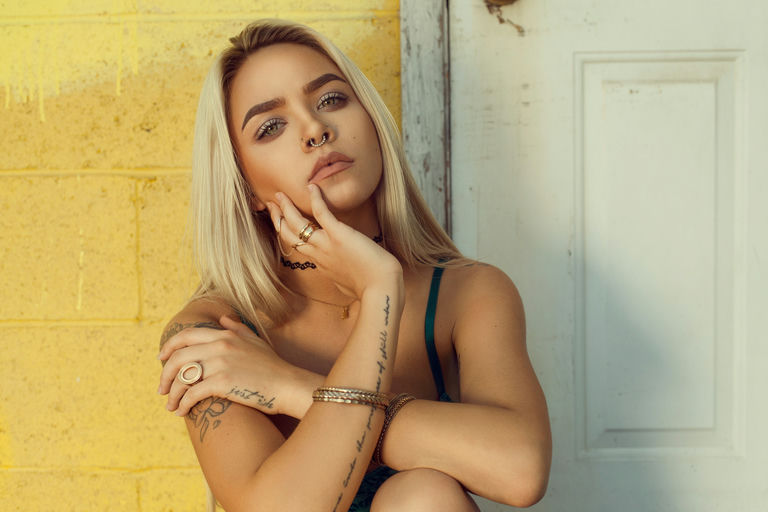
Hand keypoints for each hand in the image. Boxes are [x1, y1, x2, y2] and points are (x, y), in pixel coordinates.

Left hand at [158, 316, 299, 416]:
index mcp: (225, 335)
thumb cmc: (273, 366)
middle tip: (162, 389)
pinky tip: (182, 411)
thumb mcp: (255, 341)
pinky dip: (183, 404)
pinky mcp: (222, 383)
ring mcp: (221, 363)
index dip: (169, 347)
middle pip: (178, 357)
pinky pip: (192, 393)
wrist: (287, 385)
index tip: (161, 360)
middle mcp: (220, 345)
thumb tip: (222, 320)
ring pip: (182, 377)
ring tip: (171, 406)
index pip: (186, 336)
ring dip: (172, 394)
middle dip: (165, 375)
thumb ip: (237, 328)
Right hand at [267, 184, 402, 298]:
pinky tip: (312, 187)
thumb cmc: (370, 288)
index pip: (296, 246)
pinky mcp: (339, 235)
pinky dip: (315, 199)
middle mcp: (318, 254)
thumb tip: (343, 277)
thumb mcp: (348, 284)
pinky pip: (322, 213)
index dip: (285, 232)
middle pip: (288, 235)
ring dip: (286, 208)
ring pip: (297, 224)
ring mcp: (326, 245)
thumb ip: (341, 276)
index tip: (280, 221)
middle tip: (272, 202)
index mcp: (320, 264)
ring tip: (280, 194)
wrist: (380, 289)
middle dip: (278, 217)